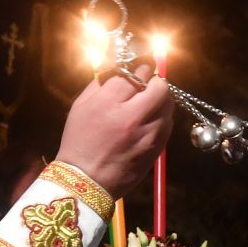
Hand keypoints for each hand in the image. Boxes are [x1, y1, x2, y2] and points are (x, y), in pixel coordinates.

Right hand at [54, 71, 173, 200]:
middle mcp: (131, 117)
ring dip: (160, 99)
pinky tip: (149, 122)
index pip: (137, 72)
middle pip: (160, 86)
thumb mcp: (80, 106)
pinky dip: (162, 118)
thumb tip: (119, 66)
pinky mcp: (156, 148)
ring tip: (148, 104)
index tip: (139, 69)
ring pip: (168, 104)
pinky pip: (168, 123)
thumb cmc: (79, 141)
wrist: (86, 180)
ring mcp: (147, 134)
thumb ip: (101, 83)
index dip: (140, 67)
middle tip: (147, 85)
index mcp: (109, 103)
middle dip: (155, 81)